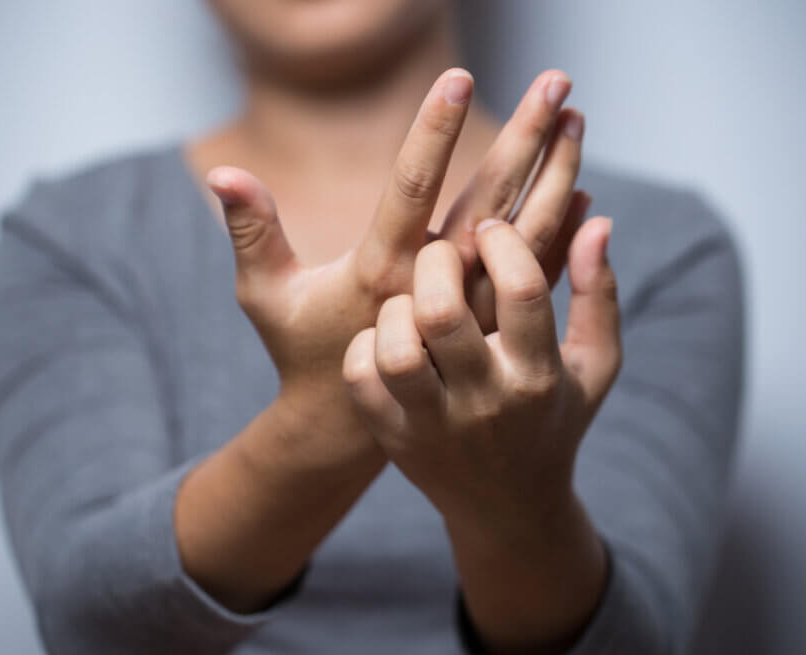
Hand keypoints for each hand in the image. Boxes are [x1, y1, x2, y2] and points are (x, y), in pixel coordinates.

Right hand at [208, 68, 587, 460]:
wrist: (350, 426)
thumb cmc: (302, 352)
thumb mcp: (266, 297)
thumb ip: (252, 232)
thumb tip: (222, 171)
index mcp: (381, 271)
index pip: (414, 188)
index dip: (433, 132)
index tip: (457, 77)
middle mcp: (434, 286)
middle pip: (488, 200)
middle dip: (523, 138)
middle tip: (556, 84)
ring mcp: (469, 307)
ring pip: (523, 234)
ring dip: (554, 174)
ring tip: (577, 120)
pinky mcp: (486, 324)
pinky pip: (533, 274)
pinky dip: (561, 233)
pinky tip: (583, 193)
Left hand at [342, 215, 620, 542]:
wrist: (508, 507)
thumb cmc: (554, 418)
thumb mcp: (594, 365)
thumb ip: (599, 294)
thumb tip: (597, 219)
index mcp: (538, 377)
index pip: (522, 291)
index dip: (503, 242)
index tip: (492, 228)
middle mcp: (485, 402)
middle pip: (442, 314)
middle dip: (436, 263)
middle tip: (441, 253)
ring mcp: (433, 425)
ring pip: (395, 350)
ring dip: (396, 309)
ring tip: (413, 302)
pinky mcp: (393, 436)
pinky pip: (361, 377)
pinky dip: (366, 345)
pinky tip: (389, 338)